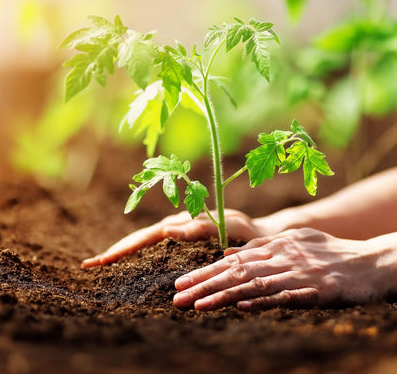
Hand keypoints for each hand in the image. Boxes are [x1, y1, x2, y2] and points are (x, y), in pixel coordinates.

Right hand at [81, 209, 259, 267]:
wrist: (257, 232)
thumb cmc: (245, 231)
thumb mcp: (226, 225)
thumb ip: (199, 227)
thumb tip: (167, 230)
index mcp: (181, 224)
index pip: (145, 237)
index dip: (123, 248)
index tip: (100, 259)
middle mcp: (177, 227)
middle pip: (140, 239)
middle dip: (116, 250)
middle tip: (91, 264)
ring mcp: (178, 233)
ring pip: (146, 243)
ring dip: (124, 252)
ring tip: (103, 263)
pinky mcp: (183, 241)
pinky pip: (156, 249)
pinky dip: (140, 254)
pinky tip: (132, 262)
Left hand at [173, 228, 385, 310]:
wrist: (371, 262)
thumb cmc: (331, 253)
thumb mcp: (294, 243)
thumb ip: (262, 248)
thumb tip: (229, 255)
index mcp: (276, 245)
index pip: (233, 260)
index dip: (205, 271)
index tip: (181, 282)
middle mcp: (282, 256)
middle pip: (236, 271)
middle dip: (203, 283)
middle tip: (177, 294)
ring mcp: (298, 272)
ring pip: (254, 283)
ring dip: (223, 294)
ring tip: (196, 305)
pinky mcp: (317, 290)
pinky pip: (286, 295)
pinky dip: (262, 300)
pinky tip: (241, 306)